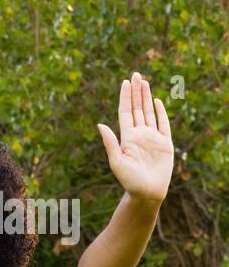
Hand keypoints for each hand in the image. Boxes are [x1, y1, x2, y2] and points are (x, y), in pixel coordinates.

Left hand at [96, 72, 172, 203]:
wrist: (147, 192)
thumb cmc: (129, 181)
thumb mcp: (116, 161)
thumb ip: (110, 142)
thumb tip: (100, 124)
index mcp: (127, 137)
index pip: (126, 112)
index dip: (125, 97)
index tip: (124, 82)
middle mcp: (139, 134)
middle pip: (137, 108)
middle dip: (136, 91)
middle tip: (135, 74)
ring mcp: (152, 137)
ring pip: (149, 112)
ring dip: (147, 97)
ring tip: (144, 82)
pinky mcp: (165, 143)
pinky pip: (163, 124)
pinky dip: (160, 112)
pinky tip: (157, 101)